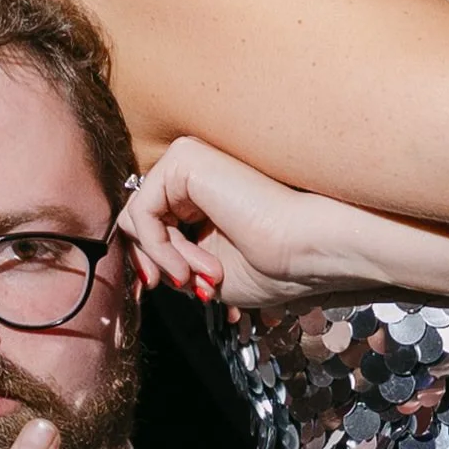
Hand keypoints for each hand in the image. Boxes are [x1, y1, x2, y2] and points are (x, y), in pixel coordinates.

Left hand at [123, 136, 344, 306]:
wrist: (310, 250)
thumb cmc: (277, 265)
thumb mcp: (208, 271)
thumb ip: (173, 260)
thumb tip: (141, 264)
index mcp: (204, 193)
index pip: (153, 223)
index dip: (152, 262)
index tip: (168, 289)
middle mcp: (194, 171)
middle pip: (140, 220)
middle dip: (158, 263)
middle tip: (193, 286)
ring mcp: (188, 160)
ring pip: (138, 218)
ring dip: (165, 259)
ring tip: (205, 275)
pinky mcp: (184, 159)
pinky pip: (140, 211)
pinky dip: (157, 249)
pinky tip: (188, 266)